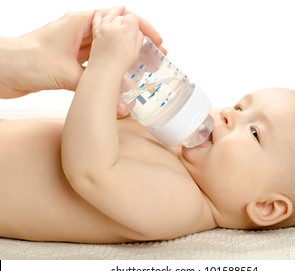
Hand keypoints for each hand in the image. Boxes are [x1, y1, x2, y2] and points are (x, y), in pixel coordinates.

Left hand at [0, 6, 164, 98]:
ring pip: (108, 50)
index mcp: (81, 23)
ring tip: (143, 70)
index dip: (142, 28)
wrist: (0, 70)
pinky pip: (97, 65)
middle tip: (156, 58)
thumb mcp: (66, 73)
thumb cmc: (25, 60)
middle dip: (138, 44)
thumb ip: (96, 88)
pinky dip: (110, 72)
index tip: (157, 42)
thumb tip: (121, 106)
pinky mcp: (70, 63)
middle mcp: (80, 32)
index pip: (120, 17)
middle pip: (117, 33)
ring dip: (125, 59)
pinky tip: (119, 82)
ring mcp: (75, 48)